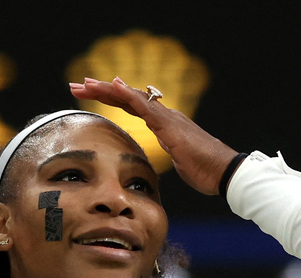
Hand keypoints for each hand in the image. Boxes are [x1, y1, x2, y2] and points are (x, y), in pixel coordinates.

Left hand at [69, 77, 237, 194]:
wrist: (223, 172)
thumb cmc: (204, 170)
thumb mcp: (177, 162)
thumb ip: (167, 154)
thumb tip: (158, 159)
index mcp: (163, 124)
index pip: (130, 107)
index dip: (109, 99)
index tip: (87, 94)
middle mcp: (163, 116)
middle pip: (126, 99)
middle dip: (100, 91)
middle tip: (76, 85)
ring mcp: (166, 118)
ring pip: (131, 98)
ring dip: (107, 89)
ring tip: (86, 83)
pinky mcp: (169, 126)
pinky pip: (145, 107)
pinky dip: (127, 95)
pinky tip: (113, 85)